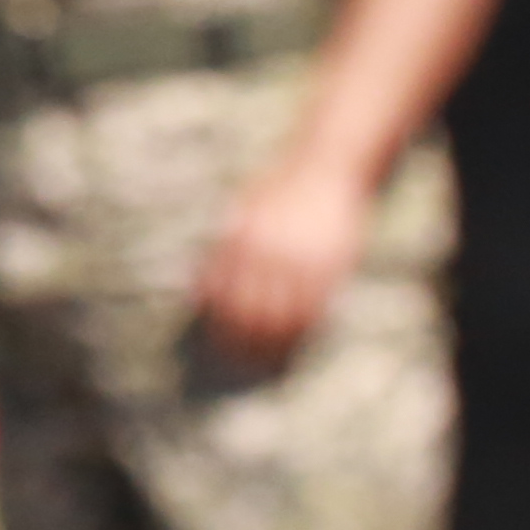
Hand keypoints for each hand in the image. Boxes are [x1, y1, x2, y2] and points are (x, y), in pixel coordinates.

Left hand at [193, 147, 375, 366]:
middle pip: (248, 310)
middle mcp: (265, 251)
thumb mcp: (240, 212)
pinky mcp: (330, 266)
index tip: (218, 342)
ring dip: (271, 343)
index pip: (220, 293)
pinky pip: (313, 308)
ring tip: (265, 362)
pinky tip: (296, 341)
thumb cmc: (278, 189)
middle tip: (238, 361)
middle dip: (241, 341)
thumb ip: (222, 249)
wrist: (324, 167)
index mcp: (237, 239)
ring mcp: (299, 260)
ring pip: (281, 316)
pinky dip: (302, 329)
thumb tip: (199, 290)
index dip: (219, 323)